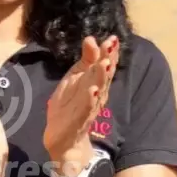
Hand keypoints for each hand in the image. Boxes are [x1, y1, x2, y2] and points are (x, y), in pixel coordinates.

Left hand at [44, 35, 118, 174]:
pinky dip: (89, 100)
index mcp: (95, 83)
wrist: (64, 138)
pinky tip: (92, 91)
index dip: (109, 53)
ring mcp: (89, 108)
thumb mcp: (76, 78)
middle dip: (107, 61)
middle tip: (110, 46)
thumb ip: (86, 60)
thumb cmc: (71, 105)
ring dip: (101, 78)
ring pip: (97, 91)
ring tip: (104, 64)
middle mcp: (96, 95)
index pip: (105, 65)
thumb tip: (91, 38)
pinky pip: (86, 110)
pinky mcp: (79, 121)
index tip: (113, 38)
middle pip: (103, 76)